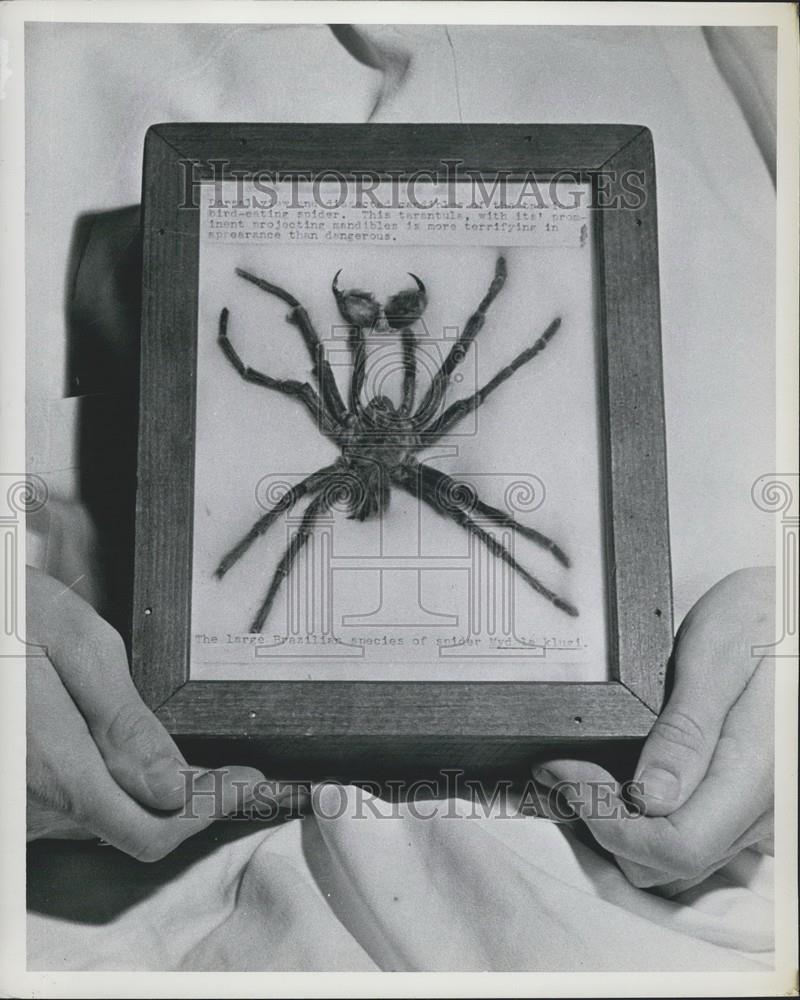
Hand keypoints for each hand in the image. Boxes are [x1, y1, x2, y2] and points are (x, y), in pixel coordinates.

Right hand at [26, 567, 280, 860]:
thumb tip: (172, 785)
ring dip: (145, 794)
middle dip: (184, 800)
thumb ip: (124, 722)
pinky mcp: (14, 794)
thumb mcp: (76, 644)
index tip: (245, 781)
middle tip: (228, 771)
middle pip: (130, 827)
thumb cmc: (10, 615)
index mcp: (53, 765)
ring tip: (185, 763)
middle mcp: (29, 801)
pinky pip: (72, 804)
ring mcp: (18, 804)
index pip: (149, 830)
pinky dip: (108, 783)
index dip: (208, 808)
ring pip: (104, 819)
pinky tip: (123, 753)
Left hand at [533, 567, 774, 892]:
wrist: (794, 613)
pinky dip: (647, 821)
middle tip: (563, 770)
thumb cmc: (765, 620)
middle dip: (603, 825)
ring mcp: (758, 810)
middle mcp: (761, 807)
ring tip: (580, 773)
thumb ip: (686, 730)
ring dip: (621, 827)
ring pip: (678, 860)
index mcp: (753, 773)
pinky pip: (695, 835)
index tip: (568, 773)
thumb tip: (648, 797)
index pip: (674, 847)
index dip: (607, 821)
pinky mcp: (749, 800)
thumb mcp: (718, 656)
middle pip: (669, 865)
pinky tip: (620, 778)